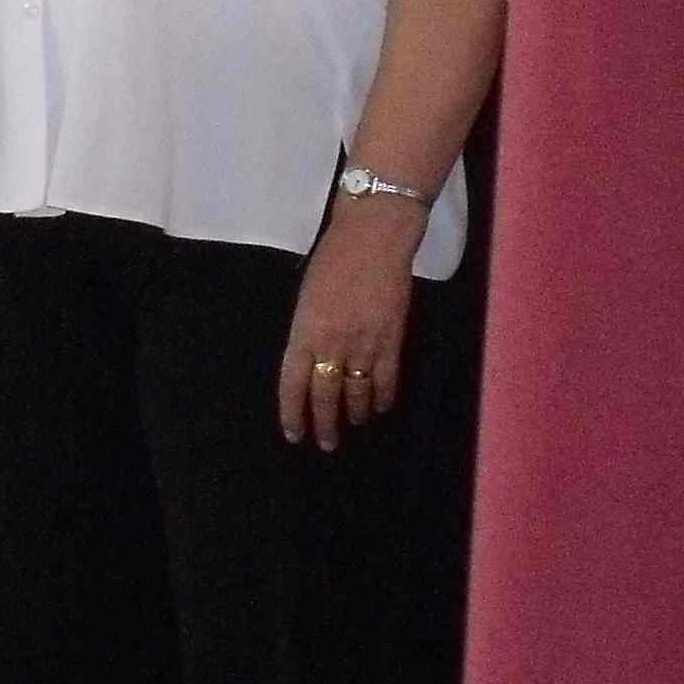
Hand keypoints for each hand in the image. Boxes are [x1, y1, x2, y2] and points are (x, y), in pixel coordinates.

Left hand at [276, 201, 419, 448]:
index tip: (294, 434)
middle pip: (325, 396)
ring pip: (357, 393)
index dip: (292, 413)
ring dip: (354, 415)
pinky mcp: (391, 341)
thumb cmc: (332, 261)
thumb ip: (306, 332)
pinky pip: (386, 380)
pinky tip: (379, 407)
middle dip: (325, 424)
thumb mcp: (306, 298)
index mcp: (303, 333)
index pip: (292, 385)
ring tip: (353, 426)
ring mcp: (363, 345)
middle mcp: (331, 345)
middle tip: (327, 443)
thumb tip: (310, 360)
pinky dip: (383, 398)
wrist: (373, 240)